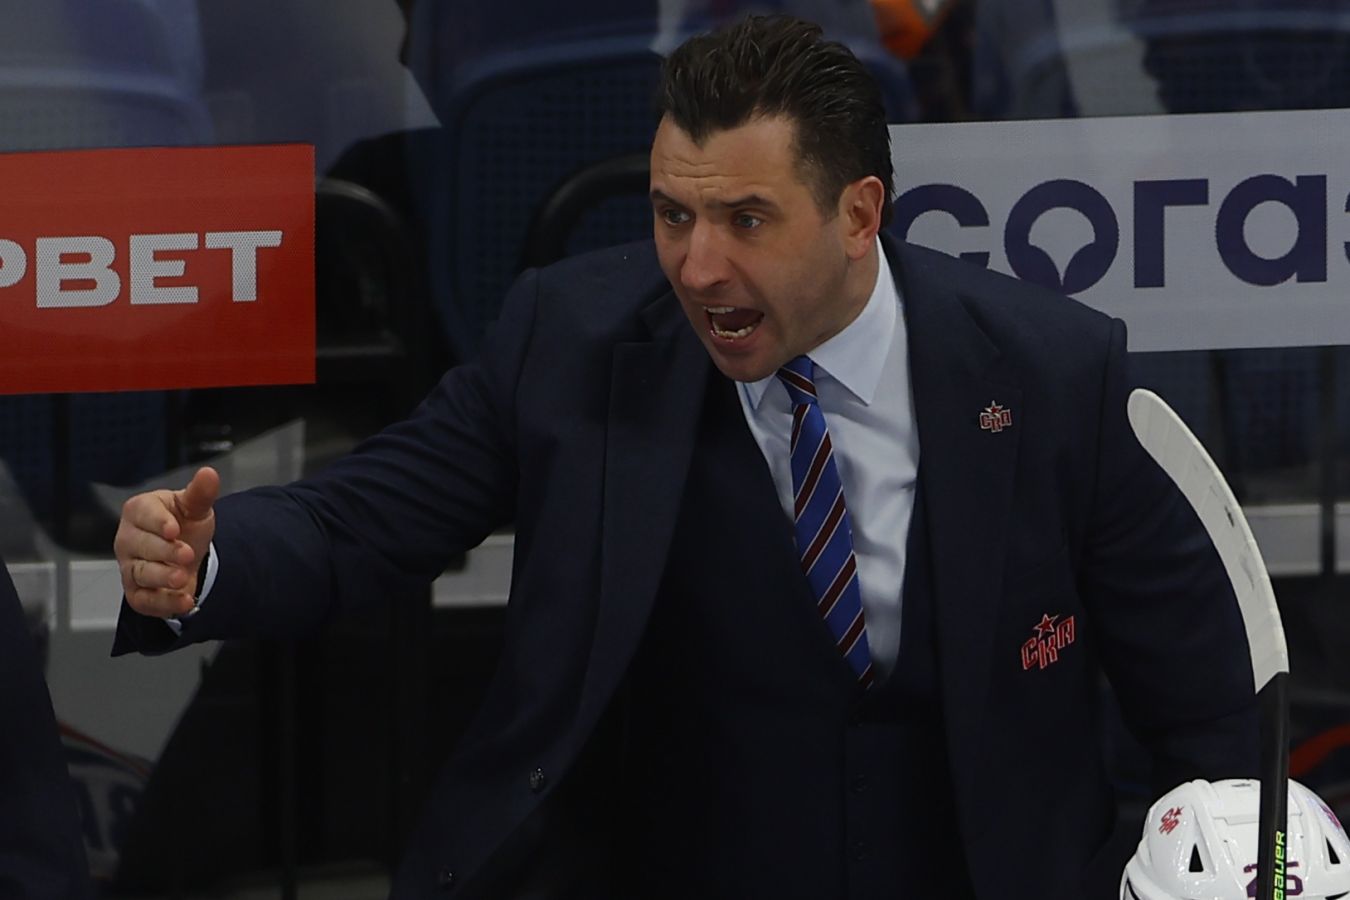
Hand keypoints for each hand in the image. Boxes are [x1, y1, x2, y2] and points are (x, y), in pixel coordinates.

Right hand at [114, 467, 219, 618]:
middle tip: (186, 555)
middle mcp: (128, 539)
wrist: (187, 554)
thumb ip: (200, 493)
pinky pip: (145, 600)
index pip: (143, 514)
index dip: (158, 522)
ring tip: (182, 578)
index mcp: (139, 511)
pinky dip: (165, 603)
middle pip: (140, 545)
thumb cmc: (184, 524)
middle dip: (164, 551)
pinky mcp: (137, 592)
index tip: (174, 529)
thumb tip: (208, 474)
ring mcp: (129, 566)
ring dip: (162, 578)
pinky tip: (186, 602)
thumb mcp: (195, 508)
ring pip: (140, 573)